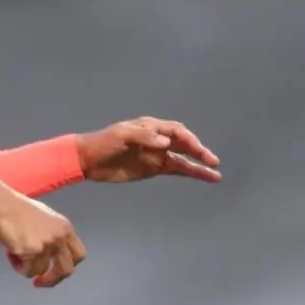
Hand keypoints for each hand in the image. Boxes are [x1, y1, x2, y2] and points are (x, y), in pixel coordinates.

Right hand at [0, 178, 85, 287]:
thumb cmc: (15, 208)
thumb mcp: (44, 218)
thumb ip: (52, 235)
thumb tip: (50, 255)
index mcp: (64, 227)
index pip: (79, 255)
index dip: (68, 265)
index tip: (56, 271)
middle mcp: (59, 237)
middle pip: (66, 270)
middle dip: (52, 280)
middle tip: (39, 282)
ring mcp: (46, 245)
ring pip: (40, 271)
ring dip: (26, 267)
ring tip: (15, 251)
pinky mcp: (31, 252)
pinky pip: (26, 271)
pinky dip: (17, 265)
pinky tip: (10, 250)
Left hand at [77, 117, 219, 184]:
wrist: (89, 160)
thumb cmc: (104, 142)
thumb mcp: (121, 135)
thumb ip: (144, 137)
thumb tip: (165, 143)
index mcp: (151, 127)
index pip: (176, 131)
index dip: (188, 140)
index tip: (196, 150)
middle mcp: (158, 139)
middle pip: (184, 144)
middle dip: (199, 152)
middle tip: (213, 161)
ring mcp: (157, 155)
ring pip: (183, 159)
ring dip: (198, 166)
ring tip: (215, 174)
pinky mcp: (153, 169)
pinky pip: (175, 170)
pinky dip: (188, 173)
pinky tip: (202, 177)